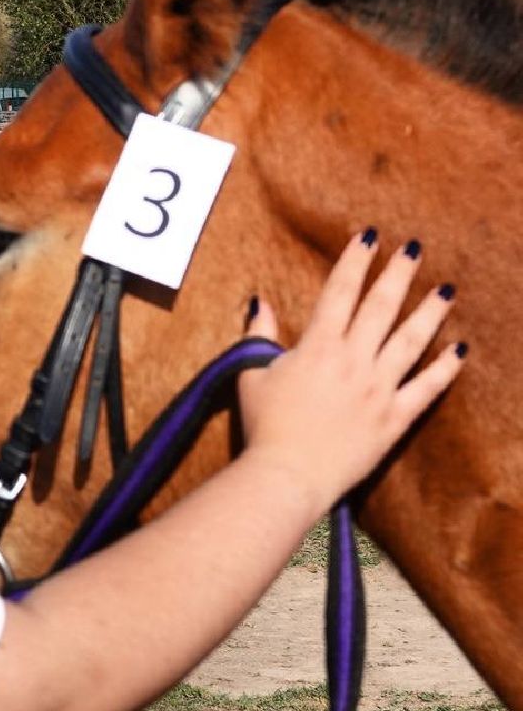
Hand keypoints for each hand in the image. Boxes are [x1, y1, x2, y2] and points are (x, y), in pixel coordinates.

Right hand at [238, 231, 463, 513]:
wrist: (287, 474)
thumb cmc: (264, 425)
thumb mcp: (250, 374)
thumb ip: (259, 336)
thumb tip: (260, 303)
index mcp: (318, 346)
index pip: (340, 292)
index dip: (355, 261)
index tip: (368, 236)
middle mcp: (354, 360)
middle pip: (380, 307)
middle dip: (397, 274)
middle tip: (414, 249)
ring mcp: (379, 388)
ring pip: (411, 341)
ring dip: (430, 312)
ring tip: (446, 290)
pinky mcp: (394, 418)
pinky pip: (426, 389)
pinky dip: (445, 369)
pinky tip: (459, 350)